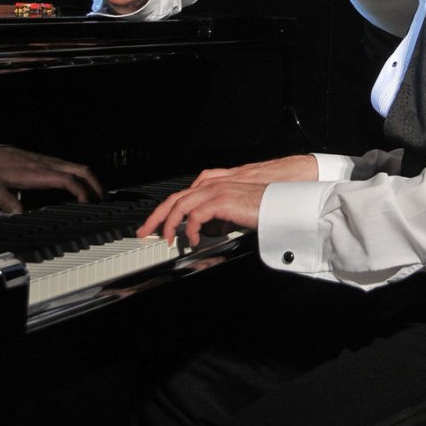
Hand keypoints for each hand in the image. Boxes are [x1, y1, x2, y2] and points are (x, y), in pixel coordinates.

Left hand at [0, 147, 103, 214]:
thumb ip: (7, 201)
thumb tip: (20, 215)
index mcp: (39, 173)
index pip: (67, 179)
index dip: (80, 190)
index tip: (86, 203)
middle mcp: (51, 165)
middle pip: (82, 170)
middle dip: (96, 185)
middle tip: (104, 202)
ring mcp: (54, 163)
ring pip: (82, 168)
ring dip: (94, 181)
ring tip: (101, 197)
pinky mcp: (55, 163)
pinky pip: (76, 169)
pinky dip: (87, 179)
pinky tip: (89, 189)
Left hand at [137, 155, 317, 247]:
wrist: (280, 202)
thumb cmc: (262, 207)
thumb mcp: (233, 212)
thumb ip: (217, 216)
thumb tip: (205, 230)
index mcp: (213, 186)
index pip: (181, 196)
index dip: (165, 211)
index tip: (155, 226)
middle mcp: (211, 185)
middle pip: (174, 198)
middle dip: (156, 216)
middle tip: (145, 232)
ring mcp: (216, 190)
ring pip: (180, 205)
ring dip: (170, 224)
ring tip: (168, 240)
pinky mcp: (221, 200)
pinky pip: (196, 215)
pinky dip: (192, 229)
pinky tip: (195, 240)